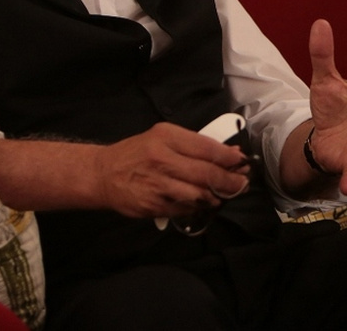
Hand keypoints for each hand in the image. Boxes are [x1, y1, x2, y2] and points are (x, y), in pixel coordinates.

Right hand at [93, 122, 251, 217]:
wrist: (103, 174)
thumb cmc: (137, 153)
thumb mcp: (164, 137)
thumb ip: (196, 144)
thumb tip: (230, 153)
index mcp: (167, 137)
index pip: (207, 149)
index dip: (230, 158)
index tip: (243, 162)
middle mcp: (162, 160)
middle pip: (207, 174)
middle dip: (231, 181)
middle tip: (242, 183)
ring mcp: (157, 185)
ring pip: (199, 195)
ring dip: (216, 197)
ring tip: (223, 194)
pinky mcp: (153, 206)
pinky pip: (185, 209)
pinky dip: (198, 207)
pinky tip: (203, 203)